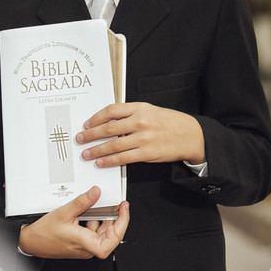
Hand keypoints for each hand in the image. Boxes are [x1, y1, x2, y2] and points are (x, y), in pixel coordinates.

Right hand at [18, 187, 129, 259]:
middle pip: (111, 235)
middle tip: (119, 205)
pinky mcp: (81, 243)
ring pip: (103, 233)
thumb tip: (96, 192)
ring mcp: (84, 247)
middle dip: (116, 219)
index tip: (123, 210)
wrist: (31, 242)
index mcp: (86, 244)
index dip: (122, 224)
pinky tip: (91, 211)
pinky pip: (93, 233)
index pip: (114, 239)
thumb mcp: (64, 213)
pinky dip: (96, 222)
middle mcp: (87, 248)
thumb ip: (82, 202)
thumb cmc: (44, 234)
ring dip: (106, 220)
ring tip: (105, 205)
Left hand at [76, 102, 205, 166]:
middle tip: (80, 139)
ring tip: (86, 153)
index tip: (87, 124)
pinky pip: (123, 158)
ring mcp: (143, 138)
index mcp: (139, 107)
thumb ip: (130, 114)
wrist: (190, 135)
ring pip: (113, 145)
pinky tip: (101, 162)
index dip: (95, 118)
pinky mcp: (147, 153)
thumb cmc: (169, 122)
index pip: (111, 111)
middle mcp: (140, 121)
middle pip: (108, 128)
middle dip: (90, 135)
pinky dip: (109, 161)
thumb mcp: (150, 110)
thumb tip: (107, 122)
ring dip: (96, 150)